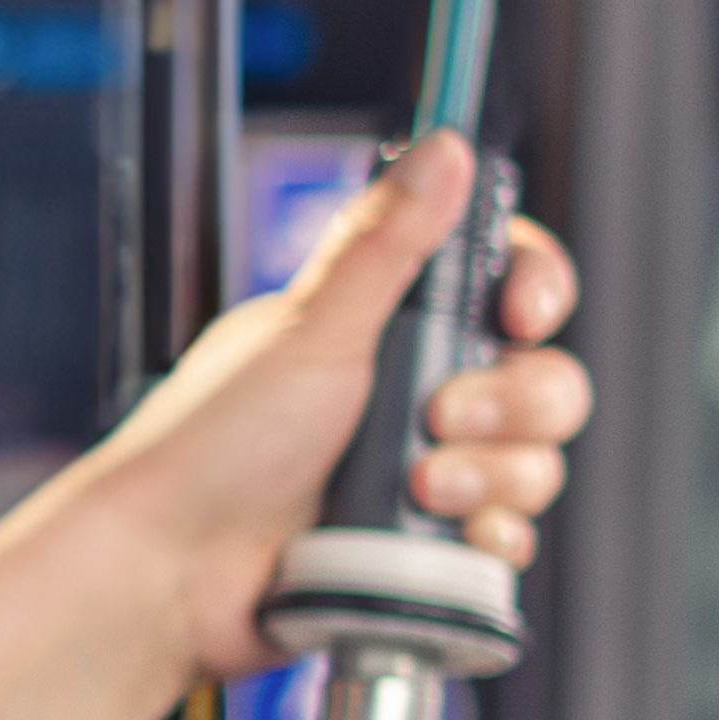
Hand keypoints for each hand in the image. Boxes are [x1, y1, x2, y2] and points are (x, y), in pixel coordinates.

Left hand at [75, 134, 593, 685]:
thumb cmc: (214, 445)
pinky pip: (505, 539)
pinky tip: (438, 535)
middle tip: (437, 416)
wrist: (174, 571)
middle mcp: (417, 394)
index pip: (509, 283)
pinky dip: (485, 540)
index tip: (521, 314)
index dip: (537, 292)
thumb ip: (385, 241)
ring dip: (491, 477)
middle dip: (510, 403)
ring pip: (533, 464)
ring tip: (414, 487)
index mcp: (389, 326)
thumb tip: (444, 148)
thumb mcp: (309, 329)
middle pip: (544, 380)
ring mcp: (426, 471)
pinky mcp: (425, 545)